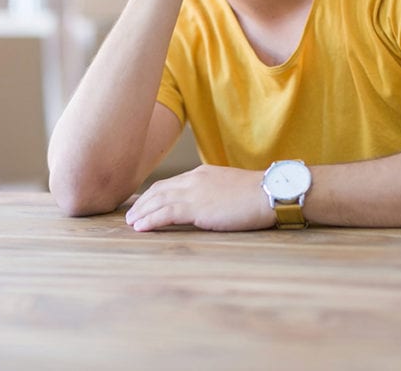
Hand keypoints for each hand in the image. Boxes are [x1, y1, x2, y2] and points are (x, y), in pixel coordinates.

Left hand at [125, 165, 274, 231]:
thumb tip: (207, 206)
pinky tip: (141, 227)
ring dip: (141, 212)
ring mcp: (194, 192)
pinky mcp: (196, 207)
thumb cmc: (257, 195)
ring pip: (158, 201)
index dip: (154, 194)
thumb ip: (213, 194)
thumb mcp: (229, 189)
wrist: (270, 192)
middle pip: (159, 190)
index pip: (170, 183)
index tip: (144, 203)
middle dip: (142, 203)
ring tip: (131, 223)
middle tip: (130, 214)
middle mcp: (193, 180)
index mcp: (201, 174)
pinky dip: (150, 220)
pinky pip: (165, 213)